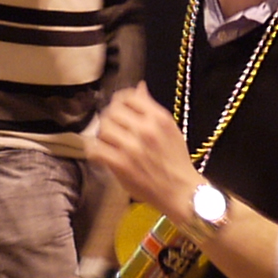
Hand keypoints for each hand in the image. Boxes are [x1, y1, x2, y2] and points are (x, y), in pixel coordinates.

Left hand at [89, 85, 198, 215]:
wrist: (181, 191)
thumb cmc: (176, 160)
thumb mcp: (170, 129)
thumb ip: (151, 108)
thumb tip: (139, 87)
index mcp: (158, 118)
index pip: (128, 97)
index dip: (119, 102)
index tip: (119, 110)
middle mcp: (144, 129)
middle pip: (112, 111)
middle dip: (109, 118)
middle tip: (112, 128)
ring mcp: (131, 147)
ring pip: (103, 129)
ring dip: (102, 135)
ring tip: (108, 142)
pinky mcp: (121, 165)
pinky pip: (96, 150)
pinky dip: (95, 151)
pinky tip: (102, 155)